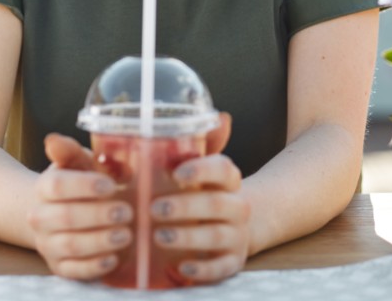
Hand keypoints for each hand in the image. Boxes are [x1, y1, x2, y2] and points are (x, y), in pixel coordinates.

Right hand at [27, 133, 133, 279]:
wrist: (58, 212)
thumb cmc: (78, 182)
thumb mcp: (78, 162)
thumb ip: (72, 151)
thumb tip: (54, 140)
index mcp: (45, 187)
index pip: (57, 186)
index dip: (84, 186)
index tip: (110, 185)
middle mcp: (40, 216)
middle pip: (65, 217)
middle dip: (98, 215)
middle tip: (127, 211)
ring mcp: (47, 243)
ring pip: (70, 245)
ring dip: (100, 241)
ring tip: (126, 235)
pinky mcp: (58, 266)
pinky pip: (73, 271)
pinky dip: (94, 266)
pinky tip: (113, 258)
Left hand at [152, 112, 250, 283]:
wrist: (233, 227)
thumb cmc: (202, 193)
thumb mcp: (195, 171)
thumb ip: (185, 148)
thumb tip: (193, 122)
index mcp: (229, 180)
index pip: (224, 169)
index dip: (202, 169)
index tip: (176, 172)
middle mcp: (238, 206)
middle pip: (216, 204)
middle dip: (184, 206)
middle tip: (153, 208)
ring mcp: (237, 236)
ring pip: (216, 236)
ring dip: (188, 237)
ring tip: (159, 235)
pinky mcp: (232, 262)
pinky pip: (220, 268)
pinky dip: (201, 270)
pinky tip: (181, 267)